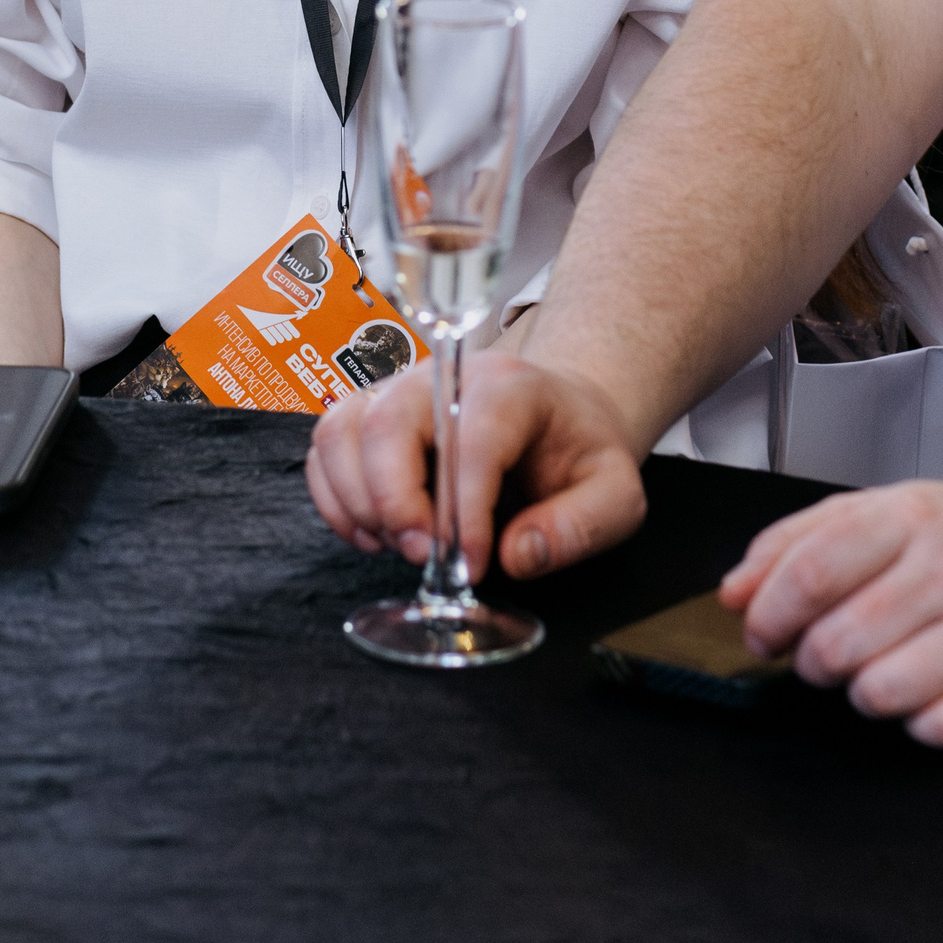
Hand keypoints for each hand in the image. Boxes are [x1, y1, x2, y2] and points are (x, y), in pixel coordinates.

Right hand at [306, 352, 646, 581]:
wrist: (560, 414)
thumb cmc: (580, 453)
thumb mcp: (617, 494)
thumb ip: (580, 527)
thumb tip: (514, 554)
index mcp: (510, 387)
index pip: (471, 438)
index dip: (463, 508)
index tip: (470, 566)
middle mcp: (443, 376)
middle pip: (389, 422)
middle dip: (395, 502)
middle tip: (423, 557)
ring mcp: (399, 390)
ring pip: (343, 429)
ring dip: (358, 501)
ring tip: (399, 546)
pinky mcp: (371, 412)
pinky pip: (325, 447)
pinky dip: (335, 498)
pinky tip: (374, 534)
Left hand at [721, 481, 942, 746]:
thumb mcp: (878, 512)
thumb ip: (795, 543)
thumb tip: (732, 594)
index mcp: (908, 517)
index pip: (811, 571)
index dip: (768, 614)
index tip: (759, 634)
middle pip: (838, 641)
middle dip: (812, 661)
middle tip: (822, 656)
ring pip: (882, 693)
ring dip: (862, 693)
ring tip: (877, 670)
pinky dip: (922, 723)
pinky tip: (929, 694)